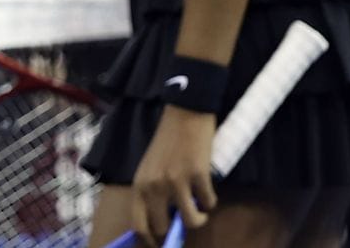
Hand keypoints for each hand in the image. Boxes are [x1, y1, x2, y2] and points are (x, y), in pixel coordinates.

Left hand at [131, 106, 216, 244]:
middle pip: (164, 227)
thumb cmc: (167, 142)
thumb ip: (152, 193)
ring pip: (191, 220)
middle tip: (187, 217)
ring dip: (199, 217)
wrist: (184, 114)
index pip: (139, 224)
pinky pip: (209, 202)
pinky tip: (208, 189)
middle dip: (177, 228)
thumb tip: (162, 222)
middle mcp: (154, 186)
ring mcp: (176, 181)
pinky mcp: (197, 175)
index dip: (151, 239)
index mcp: (139, 184)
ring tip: (201, 208)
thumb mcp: (150, 169)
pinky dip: (211, 200)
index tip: (161, 243)